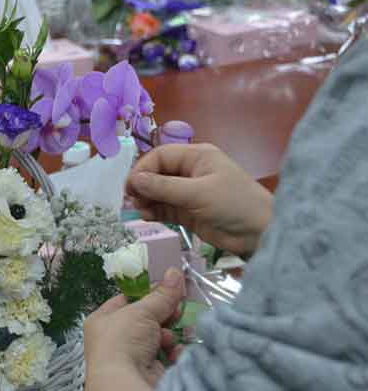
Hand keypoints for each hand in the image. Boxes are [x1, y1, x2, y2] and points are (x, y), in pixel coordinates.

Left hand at [84, 269, 184, 390]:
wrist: (124, 385)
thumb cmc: (122, 341)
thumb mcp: (141, 311)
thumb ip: (161, 295)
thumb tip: (174, 272)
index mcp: (102, 321)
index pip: (125, 301)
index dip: (146, 294)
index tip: (167, 288)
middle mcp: (113, 340)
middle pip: (145, 320)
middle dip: (163, 315)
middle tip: (178, 308)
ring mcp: (131, 359)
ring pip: (158, 338)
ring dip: (169, 334)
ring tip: (175, 333)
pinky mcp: (148, 374)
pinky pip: (165, 357)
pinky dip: (173, 353)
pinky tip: (176, 351)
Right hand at [126, 144, 272, 257]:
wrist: (260, 234)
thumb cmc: (234, 204)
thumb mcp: (198, 193)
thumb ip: (164, 187)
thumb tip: (134, 180)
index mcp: (196, 157)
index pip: (161, 156)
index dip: (143, 168)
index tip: (130, 185)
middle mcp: (190, 172)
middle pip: (156, 173)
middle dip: (143, 185)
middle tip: (132, 200)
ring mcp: (188, 192)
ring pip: (158, 192)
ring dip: (146, 200)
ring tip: (141, 210)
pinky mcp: (187, 212)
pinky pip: (164, 208)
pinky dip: (153, 211)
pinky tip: (148, 216)